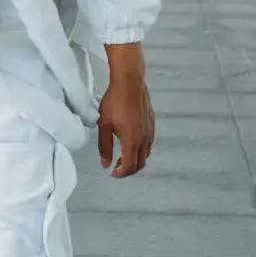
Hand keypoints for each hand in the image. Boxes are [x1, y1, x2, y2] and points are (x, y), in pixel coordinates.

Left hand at [96, 64, 154, 178]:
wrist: (129, 82)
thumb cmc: (114, 101)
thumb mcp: (103, 125)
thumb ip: (104, 147)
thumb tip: (105, 163)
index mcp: (132, 141)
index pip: (130, 167)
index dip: (120, 174)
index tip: (112, 172)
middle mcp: (144, 138)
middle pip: (140, 163)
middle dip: (128, 168)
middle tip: (116, 166)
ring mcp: (150, 130)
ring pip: (146, 153)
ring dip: (135, 158)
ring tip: (122, 154)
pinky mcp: (152, 122)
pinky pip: (149, 142)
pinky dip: (141, 148)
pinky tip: (131, 141)